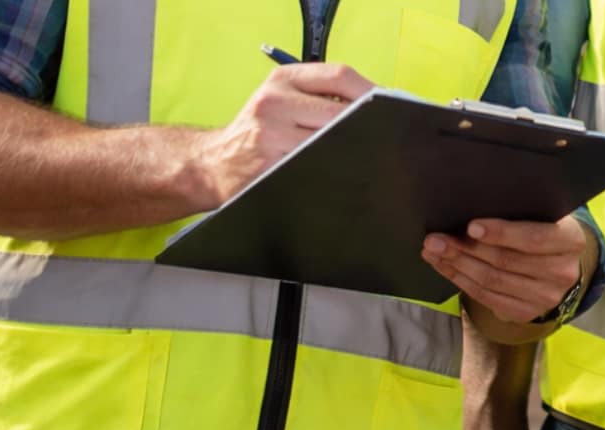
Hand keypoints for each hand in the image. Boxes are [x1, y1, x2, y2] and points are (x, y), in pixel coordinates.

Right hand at [184, 64, 373, 207]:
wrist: (213, 164)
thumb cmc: (259, 131)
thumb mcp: (282, 101)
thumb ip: (322, 98)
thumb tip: (379, 105)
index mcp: (283, 79)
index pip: (339, 76)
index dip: (372, 92)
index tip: (391, 107)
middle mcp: (274, 101)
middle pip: (339, 112)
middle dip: (366, 127)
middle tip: (385, 140)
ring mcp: (270, 135)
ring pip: (332, 143)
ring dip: (353, 152)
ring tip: (366, 159)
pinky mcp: (269, 166)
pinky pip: (317, 168)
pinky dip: (334, 172)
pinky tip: (341, 177)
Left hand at [422, 217, 589, 323]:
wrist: (557, 263)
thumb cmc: (543, 229)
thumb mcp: (542, 215)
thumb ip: (518, 212)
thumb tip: (472, 208)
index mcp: (571, 241)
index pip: (534, 238)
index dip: (501, 233)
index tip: (471, 226)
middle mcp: (563, 272)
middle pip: (506, 262)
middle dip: (465, 249)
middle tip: (436, 238)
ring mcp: (546, 297)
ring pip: (491, 281)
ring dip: (457, 265)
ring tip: (433, 250)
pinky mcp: (526, 312)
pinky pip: (486, 297)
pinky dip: (460, 280)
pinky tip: (445, 266)